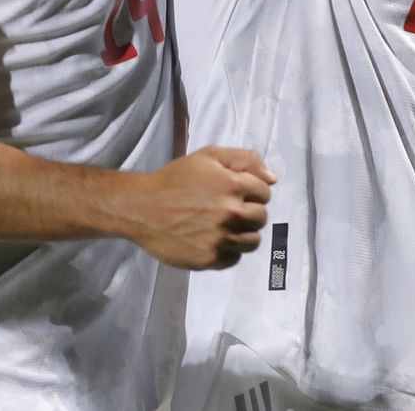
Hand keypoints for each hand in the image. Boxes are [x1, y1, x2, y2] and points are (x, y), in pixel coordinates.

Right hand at [122, 147, 276, 270]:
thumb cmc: (176, 179)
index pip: (265, 193)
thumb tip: (273, 179)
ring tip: (223, 227)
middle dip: (249, 212)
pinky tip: (212, 240)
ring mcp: (220, 238)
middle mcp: (231, 213)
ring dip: (243, 234)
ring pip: (253, 241)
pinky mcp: (209, 259)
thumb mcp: (209, 156)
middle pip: (262, 217)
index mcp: (233, 185)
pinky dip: (227, 251)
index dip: (252, 192)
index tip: (236, 193)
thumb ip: (245, 160)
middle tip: (228, 210)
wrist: (141, 208)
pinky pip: (234, 258)